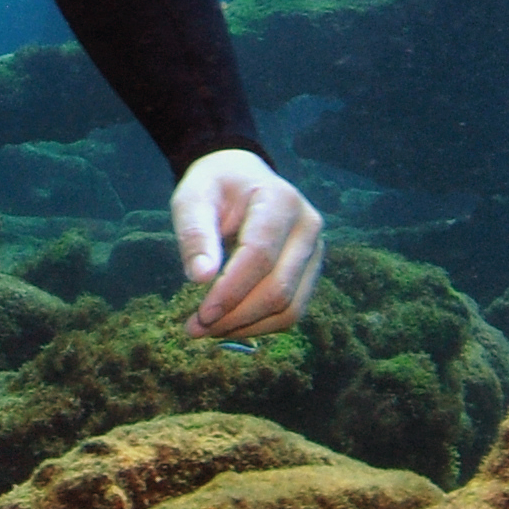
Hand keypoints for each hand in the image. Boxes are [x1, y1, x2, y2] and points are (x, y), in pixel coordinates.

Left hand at [173, 148, 322, 339]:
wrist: (239, 177)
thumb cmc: (214, 188)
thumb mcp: (192, 200)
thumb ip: (195, 235)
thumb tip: (201, 278)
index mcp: (280, 199)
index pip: (260, 256)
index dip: (231, 290)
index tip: (201, 314)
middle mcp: (307, 225)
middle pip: (278, 288)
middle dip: (236, 316)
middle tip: (195, 328)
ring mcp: (315, 249)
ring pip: (290, 307)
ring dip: (247, 327)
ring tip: (208, 330)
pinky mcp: (311, 270)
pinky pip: (292, 310)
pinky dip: (260, 325)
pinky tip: (229, 324)